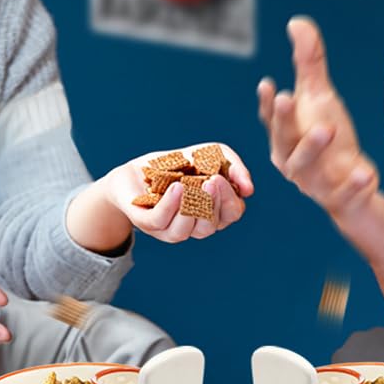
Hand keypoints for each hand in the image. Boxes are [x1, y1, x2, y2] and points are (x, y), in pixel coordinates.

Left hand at [105, 142, 253, 242]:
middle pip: (211, 225)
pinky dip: (171, 205)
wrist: (136, 170)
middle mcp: (193, 224)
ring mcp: (170, 227)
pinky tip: (177, 187)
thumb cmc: (176, 164)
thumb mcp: (210, 154)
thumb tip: (248, 190)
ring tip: (191, 184)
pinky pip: (162, 221)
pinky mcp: (148, 223)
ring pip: (187, 229)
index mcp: (212, 211)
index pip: (231, 214)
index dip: (231, 199)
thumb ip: (233, 165)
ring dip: (192, 206)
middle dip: (214, 202)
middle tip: (213, 180)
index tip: (226, 179)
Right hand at [258, 16, 377, 218]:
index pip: (271, 119)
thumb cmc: (327, 138)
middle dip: (284, 120)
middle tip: (288, 96)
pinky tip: (367, 171)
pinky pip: (343, 194)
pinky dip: (353, 185)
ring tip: (329, 128)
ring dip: (313, 147)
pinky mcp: (338, 199)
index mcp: (283, 136)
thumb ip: (308, 62)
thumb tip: (297, 22)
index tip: (269, 84)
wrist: (349, 189)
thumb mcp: (320, 97)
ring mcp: (313, 182)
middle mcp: (291, 160)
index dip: (268, 104)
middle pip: (283, 140)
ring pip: (306, 168)